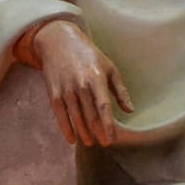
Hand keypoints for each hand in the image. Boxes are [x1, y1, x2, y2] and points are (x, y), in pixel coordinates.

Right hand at [31, 20, 134, 145]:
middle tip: (105, 144)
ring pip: (76, 117)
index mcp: (96, 78)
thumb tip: (130, 110)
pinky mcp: (54, 92)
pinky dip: (66, 128)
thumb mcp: (109, 68)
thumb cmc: (89, 55)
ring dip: (83, 133)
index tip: (112, 139)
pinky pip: (60, 115)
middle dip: (98, 132)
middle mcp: (81, 85)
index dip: (108, 124)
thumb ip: (120, 90)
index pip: (103, 106)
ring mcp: (66, 89)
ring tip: (90, 142)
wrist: (59, 41)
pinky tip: (72, 139)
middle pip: (90, 115)